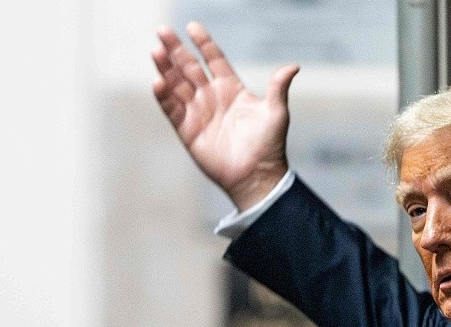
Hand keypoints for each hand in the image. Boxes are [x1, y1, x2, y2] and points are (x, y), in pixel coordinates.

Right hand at [151, 21, 298, 210]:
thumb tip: (294, 66)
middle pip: (189, 68)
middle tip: (163, 30)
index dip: (204, 44)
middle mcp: (212, 97)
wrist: (257, 176)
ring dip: (166, 68)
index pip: (214, 60)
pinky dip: (163, 96)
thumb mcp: (276, 113)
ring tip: (156, 50)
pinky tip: (158, 81)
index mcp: (232, 89)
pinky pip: (172, 109)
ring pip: (177, 84)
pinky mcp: (187, 129)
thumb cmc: (269, 145)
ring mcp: (198, 112)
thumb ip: (278, 87)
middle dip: (176, 49)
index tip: (192, 27)